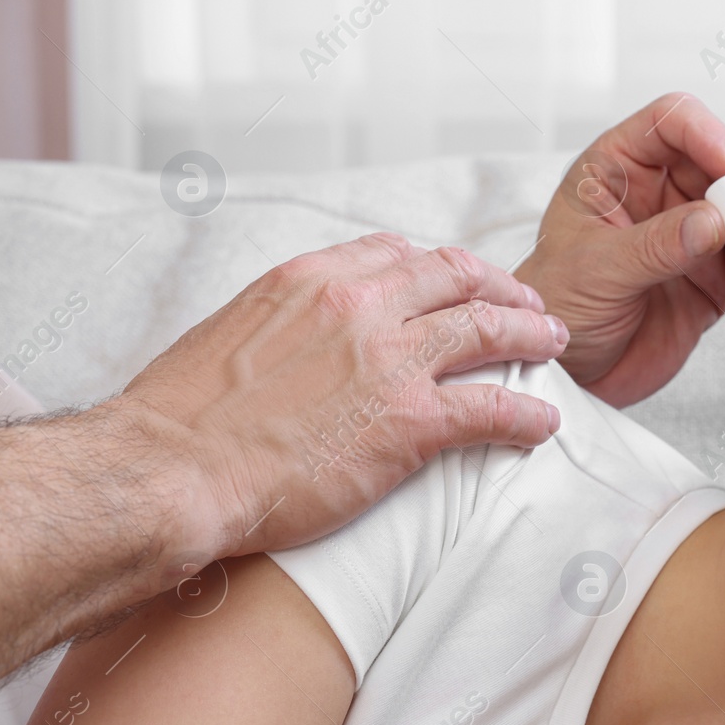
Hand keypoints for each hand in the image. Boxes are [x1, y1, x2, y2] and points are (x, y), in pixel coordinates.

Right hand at [115, 231, 569, 574]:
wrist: (169, 472)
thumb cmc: (182, 421)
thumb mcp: (232, 334)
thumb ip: (285, 323)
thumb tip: (302, 339)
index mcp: (311, 279)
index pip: (397, 252)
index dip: (441, 267)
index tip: (459, 282)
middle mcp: (360, 306)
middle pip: (457, 276)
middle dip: (502, 287)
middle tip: (528, 305)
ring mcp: (390, 360)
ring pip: (490, 329)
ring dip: (532, 335)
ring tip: (555, 345)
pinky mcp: (411, 422)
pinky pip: (493, 408)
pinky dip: (528, 414)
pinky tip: (544, 424)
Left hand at [514, 92, 724, 407]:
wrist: (570, 373)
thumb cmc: (558, 308)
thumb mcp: (596, 273)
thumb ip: (655, 246)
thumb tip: (713, 223)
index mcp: (618, 169)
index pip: (671, 124)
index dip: (709, 136)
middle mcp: (659, 192)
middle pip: (722, 162)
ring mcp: (691, 233)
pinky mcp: (713, 274)